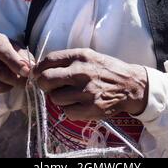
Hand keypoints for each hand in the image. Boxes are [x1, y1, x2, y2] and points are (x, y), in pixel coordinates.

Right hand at [0, 32, 33, 98]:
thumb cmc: (7, 51)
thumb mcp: (17, 49)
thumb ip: (25, 58)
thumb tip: (32, 69)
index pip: (3, 52)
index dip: (16, 63)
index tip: (27, 72)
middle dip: (14, 79)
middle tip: (25, 83)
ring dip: (6, 87)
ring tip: (12, 83)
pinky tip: (0, 86)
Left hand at [33, 48, 147, 120]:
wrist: (131, 85)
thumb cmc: (107, 69)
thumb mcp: (89, 56)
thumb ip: (68, 60)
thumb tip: (43, 67)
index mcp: (80, 56)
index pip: (49, 60)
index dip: (38, 68)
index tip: (36, 73)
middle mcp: (81, 72)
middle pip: (46, 80)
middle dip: (42, 84)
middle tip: (48, 86)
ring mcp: (86, 91)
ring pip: (55, 98)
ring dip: (58, 98)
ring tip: (68, 95)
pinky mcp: (91, 108)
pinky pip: (67, 112)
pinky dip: (69, 109)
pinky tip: (77, 104)